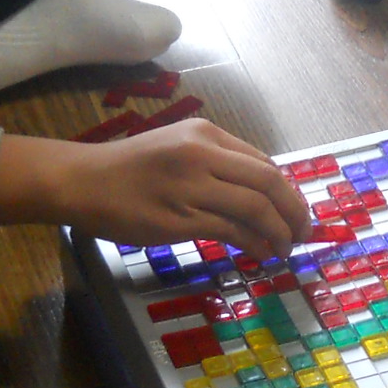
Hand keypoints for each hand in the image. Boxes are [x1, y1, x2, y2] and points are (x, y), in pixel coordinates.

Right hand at [0, 124, 313, 257]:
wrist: (83, 180)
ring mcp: (191, 186)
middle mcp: (202, 155)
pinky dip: (254, 243)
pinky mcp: (178, 218)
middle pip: (268, 183)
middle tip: (304, 233)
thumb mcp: (177, 148)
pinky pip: (230, 231)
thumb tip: (258, 195)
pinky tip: (261, 253)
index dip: (288, 191)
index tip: (296, 211)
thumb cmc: (129, 168)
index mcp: (206, 134)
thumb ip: (215, 164)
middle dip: (295, 212)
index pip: (263, 163)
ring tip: (285, 248)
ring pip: (254, 209)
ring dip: (279, 232)